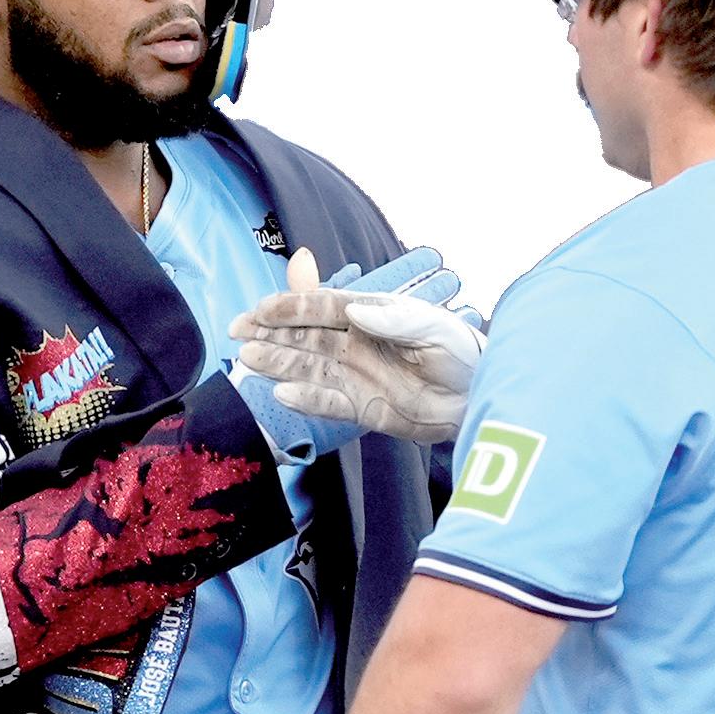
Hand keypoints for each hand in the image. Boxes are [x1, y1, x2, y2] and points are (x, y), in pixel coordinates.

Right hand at [231, 246, 466, 459]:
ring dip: (278, 363)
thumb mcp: (433, 329)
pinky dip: (305, 399)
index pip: (323, 307)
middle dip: (270, 332)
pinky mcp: (361, 407)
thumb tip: (356, 310)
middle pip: (304, 336)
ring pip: (308, 367)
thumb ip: (395, 319)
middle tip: (237, 331)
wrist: (477, 397)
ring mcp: (355, 375)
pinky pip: (327, 402)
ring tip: (248, 360)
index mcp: (371, 315)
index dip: (292, 306)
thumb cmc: (460, 353)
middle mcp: (356, 343)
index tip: (262, 309)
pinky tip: (282, 393)